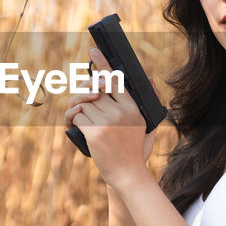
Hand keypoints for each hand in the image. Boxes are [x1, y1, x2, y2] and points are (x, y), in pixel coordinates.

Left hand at [63, 47, 158, 185]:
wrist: (128, 174)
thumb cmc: (136, 149)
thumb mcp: (148, 124)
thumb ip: (150, 101)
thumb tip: (150, 79)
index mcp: (133, 108)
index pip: (115, 80)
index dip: (102, 63)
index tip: (93, 51)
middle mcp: (121, 112)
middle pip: (95, 90)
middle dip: (86, 93)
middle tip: (85, 100)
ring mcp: (107, 123)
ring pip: (84, 102)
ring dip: (80, 107)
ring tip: (83, 116)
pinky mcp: (94, 133)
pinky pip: (78, 116)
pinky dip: (74, 119)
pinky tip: (78, 123)